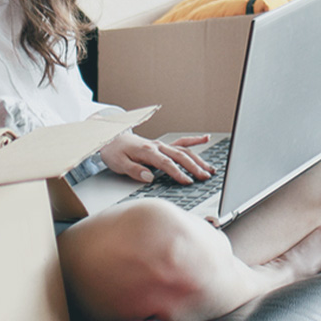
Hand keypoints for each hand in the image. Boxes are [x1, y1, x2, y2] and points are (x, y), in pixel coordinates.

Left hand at [99, 133, 214, 184]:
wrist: (110, 138)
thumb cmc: (114, 152)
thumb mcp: (119, 164)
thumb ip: (134, 170)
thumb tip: (149, 177)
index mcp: (147, 151)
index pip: (166, 163)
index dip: (177, 173)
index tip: (188, 181)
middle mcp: (156, 146)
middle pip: (179, 156)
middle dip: (194, 167)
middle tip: (205, 177)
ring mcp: (161, 145)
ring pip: (183, 150)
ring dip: (198, 159)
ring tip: (210, 169)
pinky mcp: (162, 145)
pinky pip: (180, 142)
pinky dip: (194, 140)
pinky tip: (205, 139)